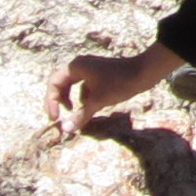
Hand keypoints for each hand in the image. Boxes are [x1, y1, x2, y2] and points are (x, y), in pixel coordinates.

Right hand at [47, 45, 180, 135]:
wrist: (144, 73)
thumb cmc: (119, 83)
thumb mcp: (98, 101)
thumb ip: (80, 115)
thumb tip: (66, 130)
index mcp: (75, 67)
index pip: (53, 83)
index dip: (51, 102)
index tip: (56, 118)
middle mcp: (80, 66)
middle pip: (61, 84)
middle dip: (60, 102)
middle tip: (60, 118)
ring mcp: (90, 70)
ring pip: (73, 87)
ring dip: (73, 101)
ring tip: (77, 114)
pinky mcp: (100, 76)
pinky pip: (86, 88)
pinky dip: (85, 99)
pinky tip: (91, 109)